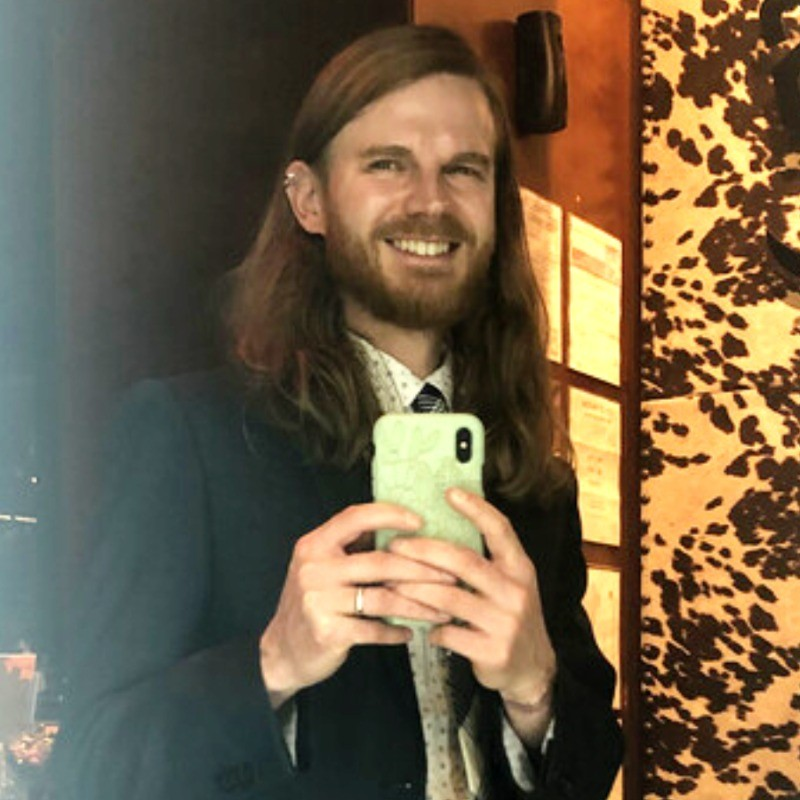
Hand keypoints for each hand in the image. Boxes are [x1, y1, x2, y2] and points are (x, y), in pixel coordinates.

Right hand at [259, 503, 455, 707]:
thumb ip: (351, 548)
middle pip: (380, 562)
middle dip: (421, 569)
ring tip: (443, 609)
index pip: (355, 517)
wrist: (281, 651)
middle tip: (450, 575)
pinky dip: (396, 632)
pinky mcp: (328, 631)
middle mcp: (314, 568)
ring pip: (383, 599)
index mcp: (315, 544)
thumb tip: (400, 530)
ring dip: (419, 605)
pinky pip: (374, 629)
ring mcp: (319, 601)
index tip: (420, 521)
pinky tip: (412, 632)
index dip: (389, 515)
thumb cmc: (312, 602)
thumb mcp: (321, 566)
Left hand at [388, 488, 556, 743]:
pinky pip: (448, 633)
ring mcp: (505, 622)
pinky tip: (422, 626)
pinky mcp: (492, 651)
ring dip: (415, 589)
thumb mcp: (509, 584)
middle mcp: (516, 591)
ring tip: (392, 583)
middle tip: (395, 545)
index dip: (476, 508)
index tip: (449, 492)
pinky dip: (430, 627)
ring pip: (448, 597)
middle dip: (424, 550)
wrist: (532, 670)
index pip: (500, 529)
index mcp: (520, 568)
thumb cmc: (510, 617)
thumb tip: (436, 532)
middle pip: (463, 561)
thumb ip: (484, 562)